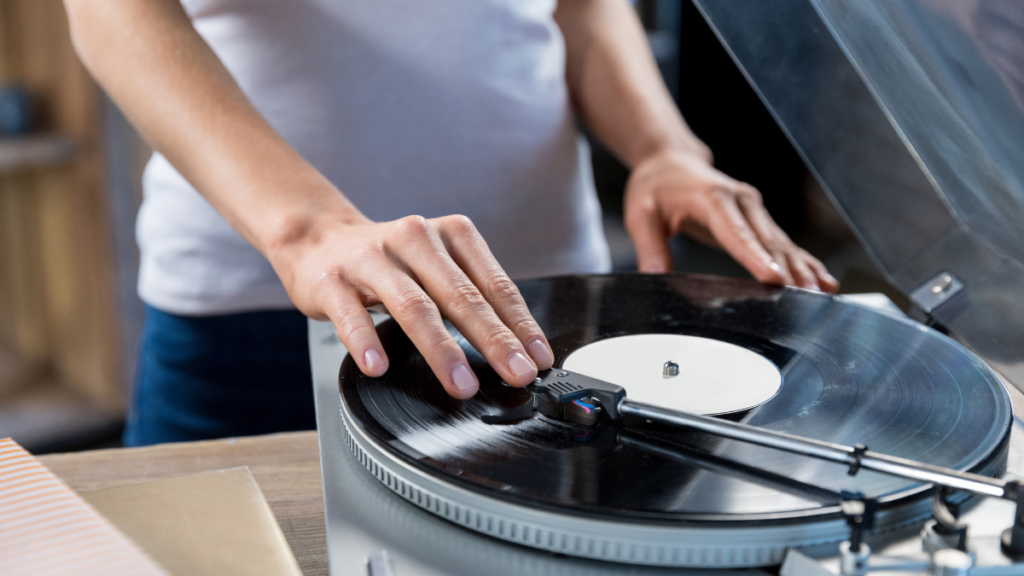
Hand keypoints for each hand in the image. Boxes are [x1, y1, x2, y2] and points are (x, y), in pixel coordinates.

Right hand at [270, 214, 554, 398]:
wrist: (317, 240)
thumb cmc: (389, 262)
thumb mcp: (437, 266)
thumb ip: (473, 296)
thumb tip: (519, 348)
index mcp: (450, 234)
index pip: (494, 284)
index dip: (520, 324)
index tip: (538, 358)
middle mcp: (414, 239)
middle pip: (461, 296)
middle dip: (494, 340)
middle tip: (517, 374)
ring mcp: (372, 259)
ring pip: (413, 307)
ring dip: (442, 350)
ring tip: (462, 384)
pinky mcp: (332, 280)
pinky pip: (352, 315)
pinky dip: (366, 341)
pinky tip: (379, 366)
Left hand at [624, 149, 838, 291]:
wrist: (671, 161)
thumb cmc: (655, 187)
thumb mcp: (640, 215)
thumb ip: (650, 247)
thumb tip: (655, 277)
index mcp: (712, 198)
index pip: (736, 233)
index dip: (756, 258)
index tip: (774, 279)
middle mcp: (741, 200)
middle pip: (768, 241)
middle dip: (789, 270)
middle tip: (806, 297)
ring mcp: (754, 208)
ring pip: (782, 243)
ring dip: (803, 268)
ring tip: (822, 293)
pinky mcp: (759, 218)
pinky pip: (784, 243)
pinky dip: (804, 262)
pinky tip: (823, 280)